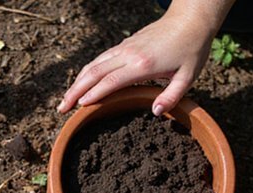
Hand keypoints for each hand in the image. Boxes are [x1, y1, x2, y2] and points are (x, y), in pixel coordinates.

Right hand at [58, 9, 217, 115]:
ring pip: (93, 64)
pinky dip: (87, 72)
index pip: (111, 81)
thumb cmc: (191, 49)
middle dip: (75, 91)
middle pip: (94, 72)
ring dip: (77, 82)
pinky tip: (80, 82)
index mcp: (143, 65)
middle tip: (61, 108)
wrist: (190, 20)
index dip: (93, 94)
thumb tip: (155, 113)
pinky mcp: (125, 44)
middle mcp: (129, 54)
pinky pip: (100, 59)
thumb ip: (172, 96)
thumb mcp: (188, 76)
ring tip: (64, 99)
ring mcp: (125, 47)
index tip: (78, 107)